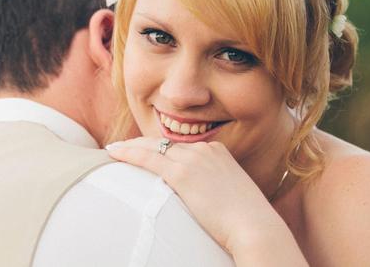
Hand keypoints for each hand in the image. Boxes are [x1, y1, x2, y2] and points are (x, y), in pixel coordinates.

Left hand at [106, 138, 284, 254]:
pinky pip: (148, 158)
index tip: (144, 149)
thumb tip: (202, 196)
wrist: (255, 227)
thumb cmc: (245, 219)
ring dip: (130, 147)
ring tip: (113, 149)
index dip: (158, 147)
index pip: (179, 145)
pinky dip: (129, 153)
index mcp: (217, 150)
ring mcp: (193, 159)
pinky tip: (114, 153)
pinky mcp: (183, 174)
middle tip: (122, 146)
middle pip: (164, 142)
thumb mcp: (230, 193)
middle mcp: (204, 149)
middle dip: (141, 143)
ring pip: (152, 147)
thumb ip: (213, 186)